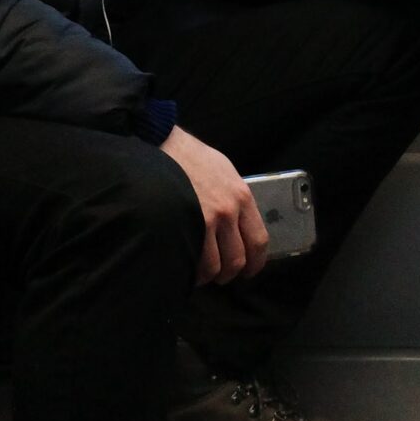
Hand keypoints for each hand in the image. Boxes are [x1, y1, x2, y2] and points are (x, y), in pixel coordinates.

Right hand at [160, 125, 267, 284]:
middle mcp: (228, 210)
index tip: (249, 270)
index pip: (258, 240)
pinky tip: (185, 266)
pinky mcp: (183, 224)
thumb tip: (237, 226)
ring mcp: (205, 219)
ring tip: (199, 273)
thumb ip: (233, 199)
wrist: (160, 144)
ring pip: (214, 266)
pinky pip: (192, 260)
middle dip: (229, 274)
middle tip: (220, 276)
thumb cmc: (189, 157)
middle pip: (237, 259)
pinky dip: (190, 270)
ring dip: (208, 275)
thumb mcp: (223, 171)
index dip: (255, 263)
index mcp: (242, 197)